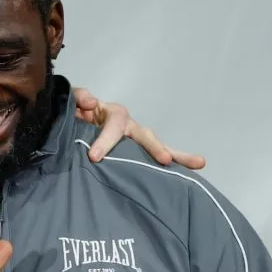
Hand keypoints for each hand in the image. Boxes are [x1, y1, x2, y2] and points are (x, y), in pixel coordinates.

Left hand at [72, 87, 206, 169]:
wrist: (75, 123)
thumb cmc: (76, 112)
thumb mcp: (73, 100)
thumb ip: (79, 97)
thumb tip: (92, 103)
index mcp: (113, 114)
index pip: (114, 126)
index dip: (105, 141)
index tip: (94, 157)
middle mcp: (129, 126)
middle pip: (147, 136)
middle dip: (156, 147)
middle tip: (165, 159)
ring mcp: (135, 140)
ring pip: (158, 147)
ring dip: (177, 155)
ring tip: (199, 162)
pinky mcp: (136, 152)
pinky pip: (154, 159)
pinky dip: (173, 164)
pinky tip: (190, 174)